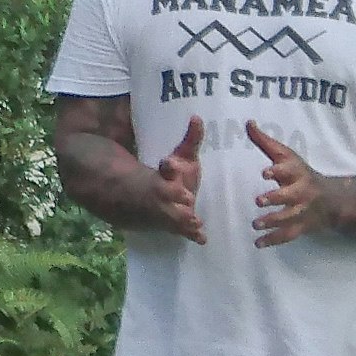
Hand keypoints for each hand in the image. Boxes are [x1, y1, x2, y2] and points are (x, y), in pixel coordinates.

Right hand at [144, 117, 208, 243]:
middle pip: (166, 193)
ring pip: (172, 215)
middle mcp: (164, 194)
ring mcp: (168, 210)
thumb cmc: (175, 175)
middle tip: (187, 197)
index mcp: (166, 174)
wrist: (153, 198)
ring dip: (183, 218)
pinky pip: (182, 231)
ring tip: (195, 221)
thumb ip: (192, 140)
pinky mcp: (174, 225)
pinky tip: (202, 238)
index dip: (168, 167)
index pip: (165, 169)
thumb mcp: (183, 157)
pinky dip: (192, 235)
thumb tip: (198, 117)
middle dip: (175, 194)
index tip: (169, 164)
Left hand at [246, 121, 336, 245]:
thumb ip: (264, 142)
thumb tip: (247, 122)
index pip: (288, 170)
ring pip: (289, 218)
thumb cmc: (300, 173)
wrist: (332, 199)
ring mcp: (302, 211)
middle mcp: (301, 192)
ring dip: (272, 221)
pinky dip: (273, 240)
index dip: (277, 171)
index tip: (265, 172)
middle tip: (258, 201)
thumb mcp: (286, 155)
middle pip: (290, 196)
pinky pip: (288, 235)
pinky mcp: (301, 226)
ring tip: (255, 224)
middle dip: (275, 198)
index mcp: (296, 172)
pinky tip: (258, 243)